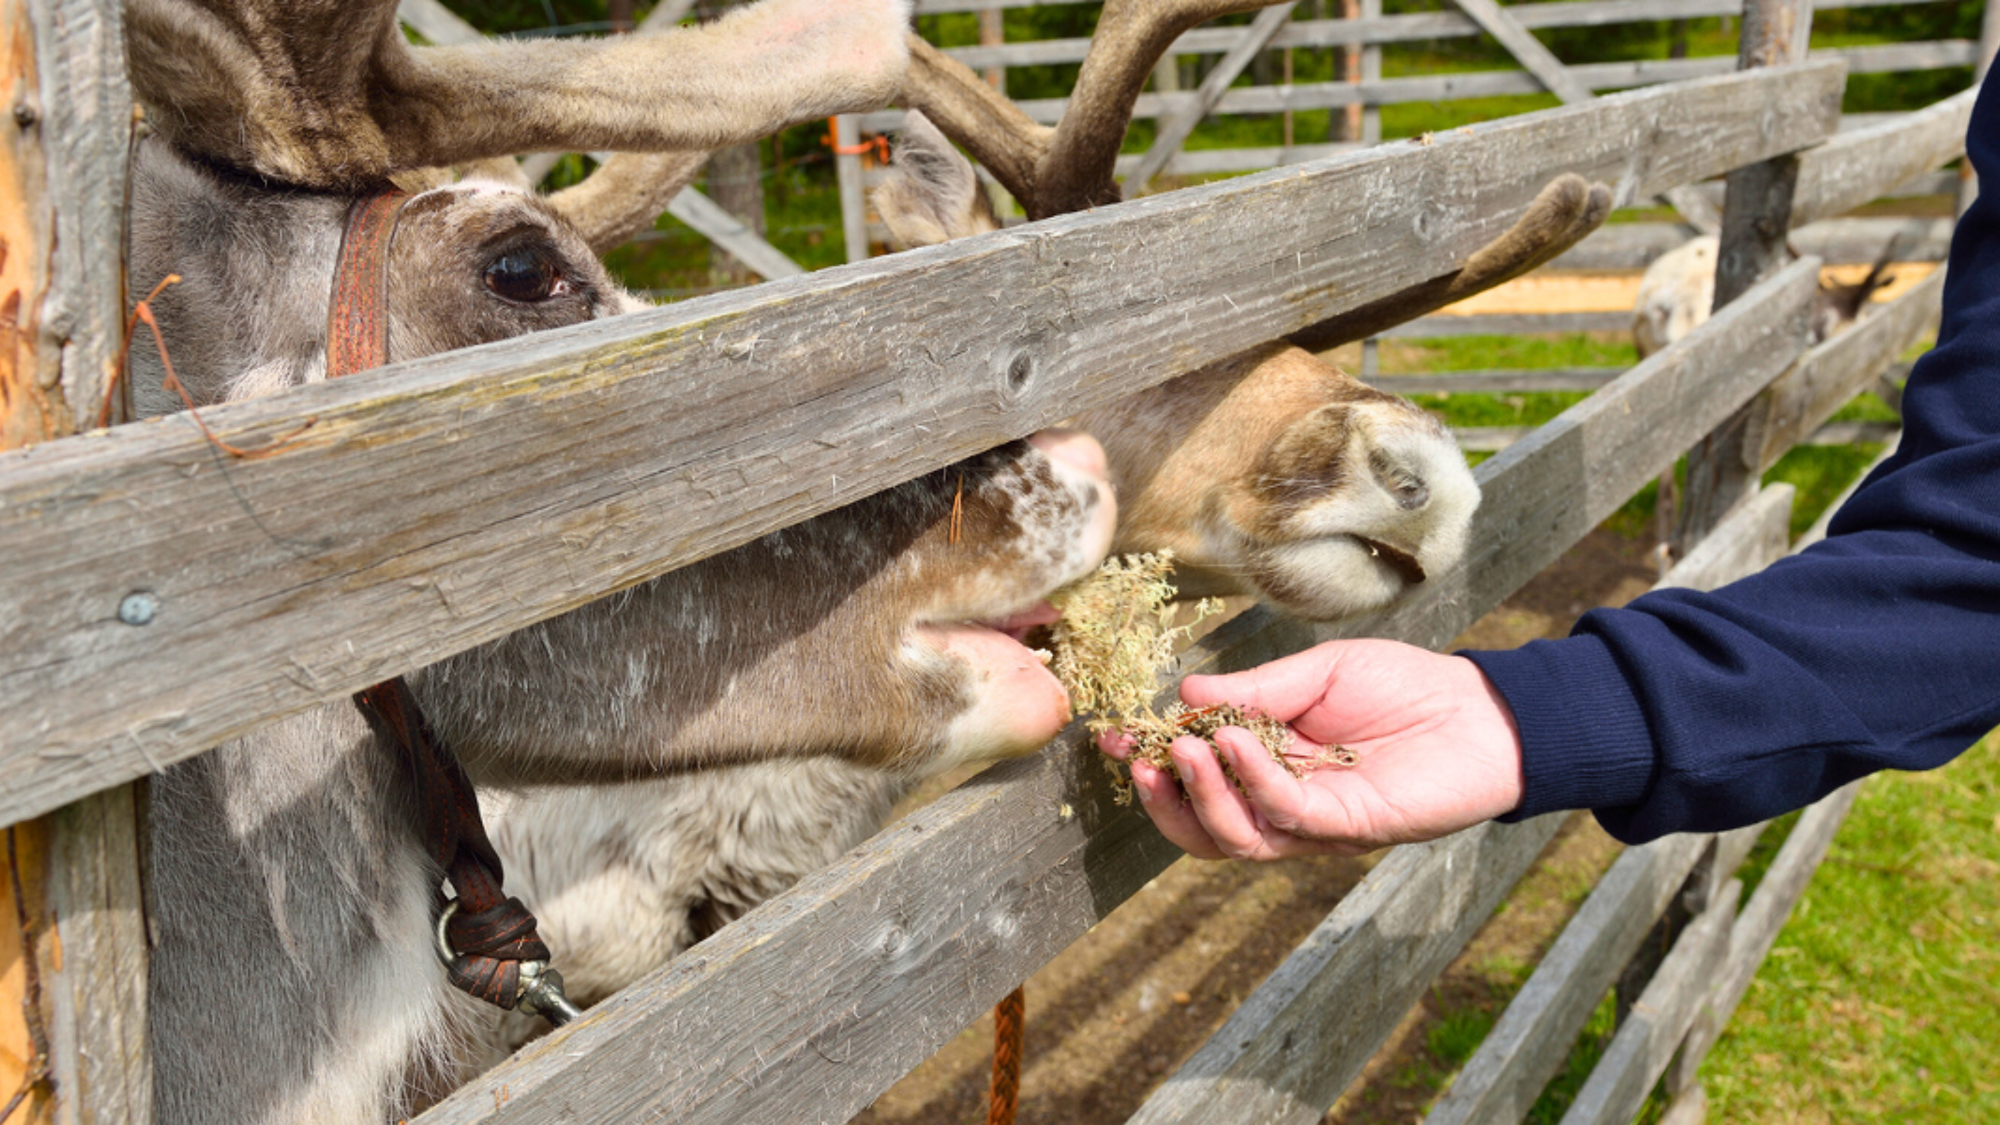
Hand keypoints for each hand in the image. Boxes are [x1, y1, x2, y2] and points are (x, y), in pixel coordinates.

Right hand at [1098, 639, 1525, 858]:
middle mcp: (1285, 806)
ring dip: (1201, 794)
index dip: (1152, 765)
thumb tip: (1185, 695)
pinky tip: (1234, 739)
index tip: (1111, 738)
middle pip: (1205, 831)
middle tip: (1137, 758)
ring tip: (1183, 749)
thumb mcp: (1317, 672)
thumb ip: (1255, 688)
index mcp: (1269, 767)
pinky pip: (1286, 813)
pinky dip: (1253, 779)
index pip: (1197, 781)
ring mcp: (1315, 823)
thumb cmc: (1405, 686)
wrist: (1483, 711)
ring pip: (1236, 837)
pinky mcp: (1349, 827)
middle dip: (1163, 799)